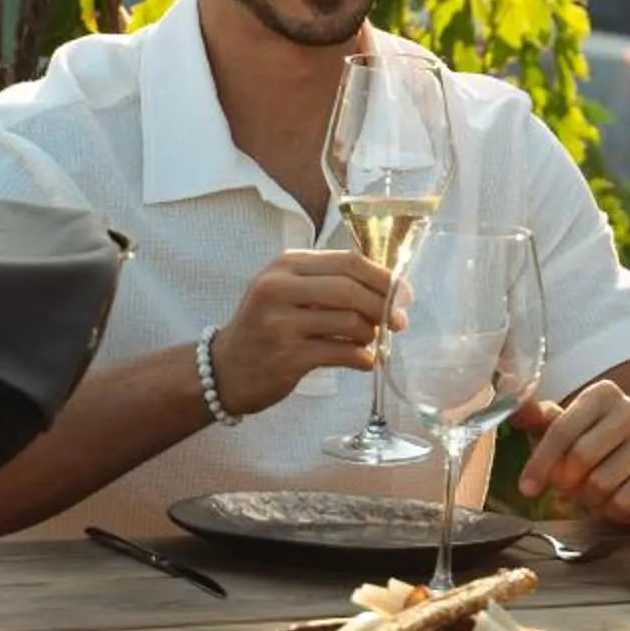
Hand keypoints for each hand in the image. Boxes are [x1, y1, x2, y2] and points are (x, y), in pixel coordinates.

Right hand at [208, 248, 394, 416]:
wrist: (225, 368)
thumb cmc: (266, 327)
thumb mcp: (288, 291)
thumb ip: (330, 283)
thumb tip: (391, 289)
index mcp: (286, 265)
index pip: (348, 261)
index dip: (383, 277)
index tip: (404, 293)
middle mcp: (279, 288)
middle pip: (351, 289)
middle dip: (384, 305)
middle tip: (399, 321)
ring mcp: (281, 324)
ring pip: (350, 322)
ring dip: (371, 334)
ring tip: (369, 341)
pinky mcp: (288, 357)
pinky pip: (342, 353)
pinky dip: (362, 358)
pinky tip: (363, 360)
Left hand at [515, 380, 629, 522]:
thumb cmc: (592, 447)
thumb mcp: (562, 431)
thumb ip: (536, 416)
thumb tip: (508, 384)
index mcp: (604, 393)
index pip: (562, 429)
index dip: (540, 462)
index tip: (527, 487)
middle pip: (581, 456)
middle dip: (566, 480)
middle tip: (567, 485)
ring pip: (601, 482)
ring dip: (588, 496)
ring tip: (593, 489)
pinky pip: (622, 502)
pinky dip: (609, 508)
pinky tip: (613, 498)